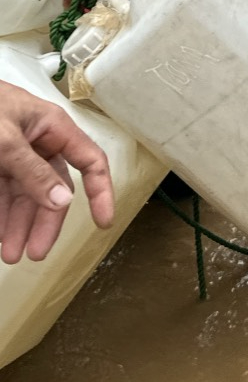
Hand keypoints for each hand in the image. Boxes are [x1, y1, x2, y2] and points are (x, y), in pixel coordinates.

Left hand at [0, 82, 114, 263]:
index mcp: (52, 128)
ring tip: (8, 254)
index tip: (103, 222)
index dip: (101, 191)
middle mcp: (38, 142)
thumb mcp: (6, 139)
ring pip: (25, 196)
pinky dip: (0, 214)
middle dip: (44, 222)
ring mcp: (14, 153)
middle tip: (35, 253)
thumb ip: (32, 171)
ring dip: (17, 225)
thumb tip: (62, 202)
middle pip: (53, 189)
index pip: (90, 160)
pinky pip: (2, 193)